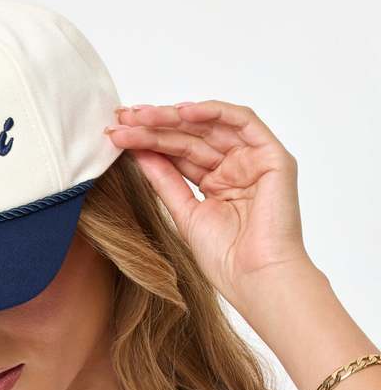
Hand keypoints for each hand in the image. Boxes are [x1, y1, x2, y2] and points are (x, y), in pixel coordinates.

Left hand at [104, 100, 315, 316]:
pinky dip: (213, 112)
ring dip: (174, 118)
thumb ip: (165, 181)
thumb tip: (138, 153)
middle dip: (154, 127)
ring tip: (139, 116)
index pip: (178, 153)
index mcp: (217, 183)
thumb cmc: (225, 259)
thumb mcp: (184, 213)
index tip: (116, 135)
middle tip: (120, 121)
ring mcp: (255, 160)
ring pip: (210, 126)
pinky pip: (242, 121)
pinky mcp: (273, 156)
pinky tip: (181, 111)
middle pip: (190, 137)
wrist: (254, 278)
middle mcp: (236, 167)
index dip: (148, 141)